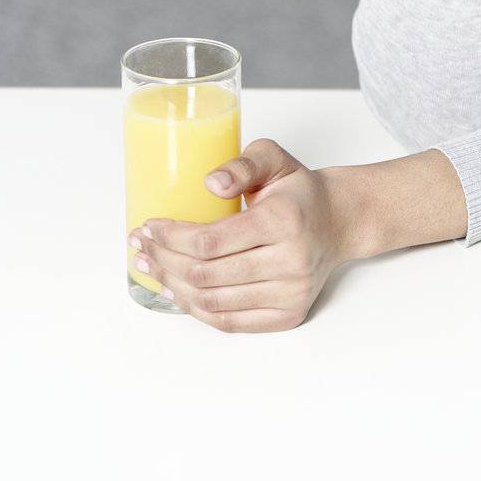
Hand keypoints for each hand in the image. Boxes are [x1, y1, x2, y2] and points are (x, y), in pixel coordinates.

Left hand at [127, 138, 345, 333]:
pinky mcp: (289, 315)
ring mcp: (291, 293)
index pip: (211, 240)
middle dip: (163, 261)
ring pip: (212, 302)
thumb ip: (243, 163)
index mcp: (285, 220)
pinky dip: (197, 310)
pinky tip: (177, 293)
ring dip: (173, 287)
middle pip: (205, 274)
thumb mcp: (274, 159)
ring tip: (152, 269)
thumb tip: (210, 182)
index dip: (171, 237)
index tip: (149, 227)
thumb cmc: (300, 191)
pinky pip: (229, 322)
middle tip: (141, 248)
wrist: (340, 221)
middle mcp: (291, 261)